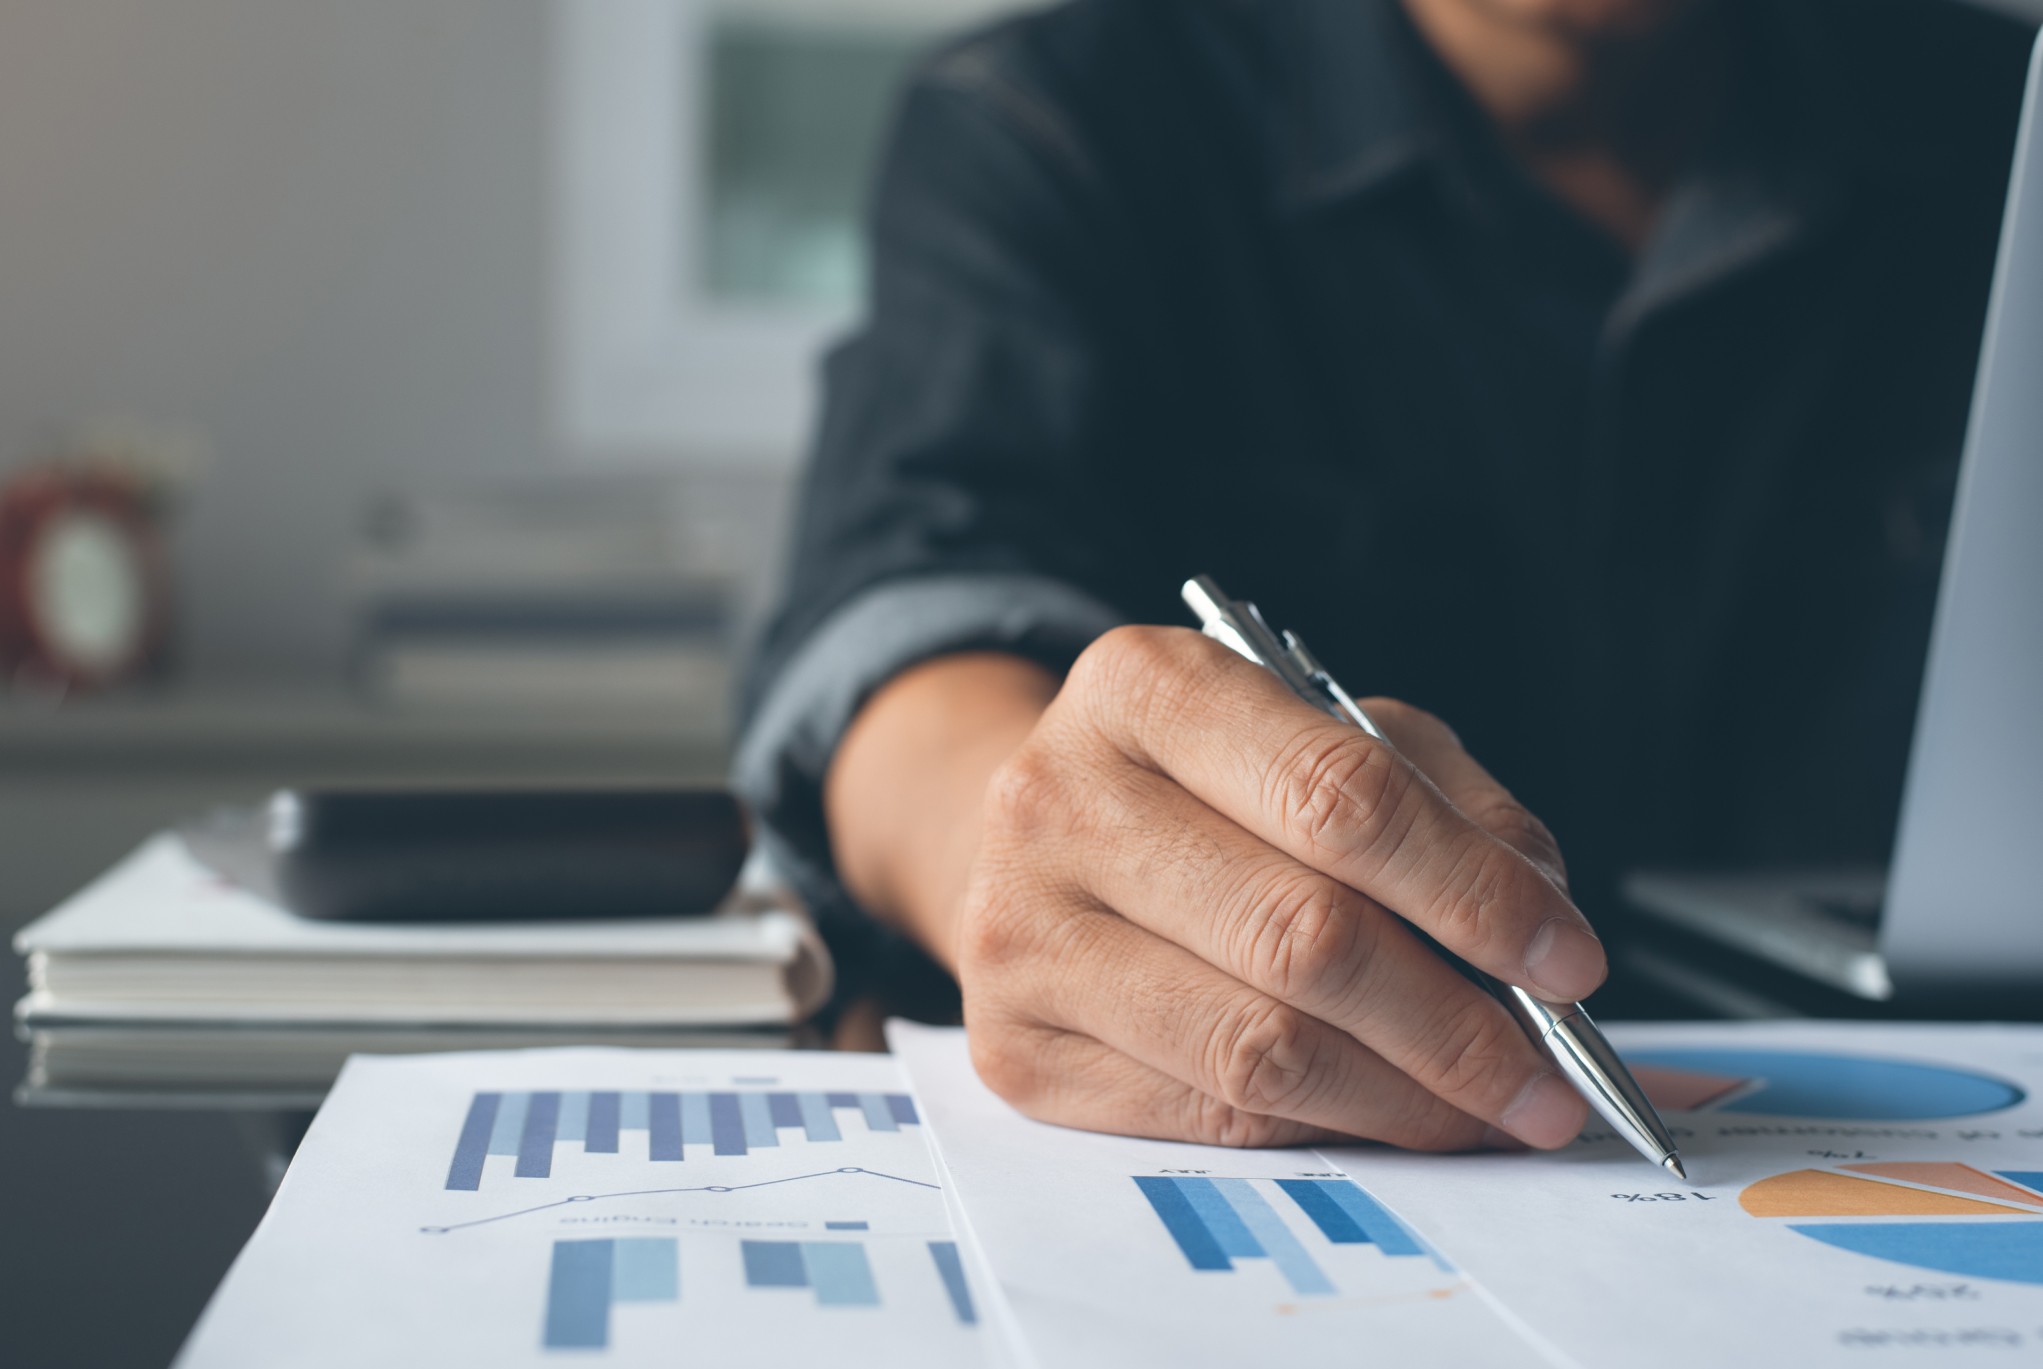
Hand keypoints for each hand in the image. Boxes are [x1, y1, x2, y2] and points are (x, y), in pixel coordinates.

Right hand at [956, 625, 1604, 1149]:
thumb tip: (1543, 917)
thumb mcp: (1319, 733)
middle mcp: (1057, 801)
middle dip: (1458, 1024)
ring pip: (1258, 1049)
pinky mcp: (1016, 1051)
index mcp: (1143, 687)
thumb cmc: (1200, 784)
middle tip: (1549, 1072)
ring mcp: (1020, 933)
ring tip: (1489, 1109)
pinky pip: (1207, 1118)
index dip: (1473, 892)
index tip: (1568, 961)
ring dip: (1406, 1099)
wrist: (1036, 837)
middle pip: (1302, 936)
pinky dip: (1323, 1131)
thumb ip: (1439, 800)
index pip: (1339, 798)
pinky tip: (1383, 1116)